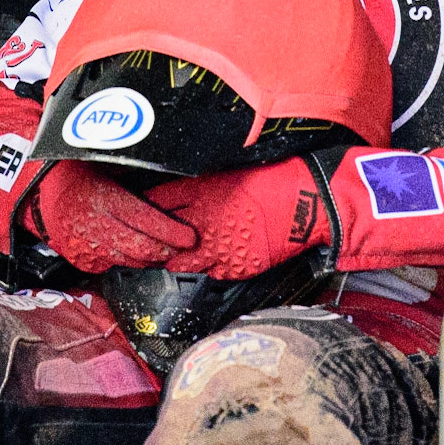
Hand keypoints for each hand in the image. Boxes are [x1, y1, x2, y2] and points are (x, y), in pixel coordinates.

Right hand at [23, 160, 197, 272]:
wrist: (35, 194)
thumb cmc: (72, 174)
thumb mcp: (103, 165)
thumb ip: (131, 174)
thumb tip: (164, 170)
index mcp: (104, 199)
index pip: (145, 220)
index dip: (170, 232)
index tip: (189, 237)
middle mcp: (96, 226)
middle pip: (140, 247)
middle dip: (165, 250)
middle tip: (182, 248)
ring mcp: (87, 247)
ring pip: (128, 261)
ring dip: (149, 260)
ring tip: (163, 252)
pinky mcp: (81, 260)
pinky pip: (111, 266)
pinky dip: (126, 261)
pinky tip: (136, 255)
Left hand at [145, 157, 329, 279]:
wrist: (307, 203)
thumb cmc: (275, 180)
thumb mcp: (231, 170)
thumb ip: (204, 183)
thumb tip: (185, 189)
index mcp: (202, 192)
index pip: (159, 199)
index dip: (145, 204)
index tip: (136, 206)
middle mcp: (204, 222)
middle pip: (163, 235)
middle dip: (151, 238)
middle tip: (143, 240)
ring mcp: (218, 248)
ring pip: (182, 261)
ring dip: (173, 260)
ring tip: (166, 260)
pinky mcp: (236, 266)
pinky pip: (210, 273)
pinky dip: (204, 270)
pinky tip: (201, 267)